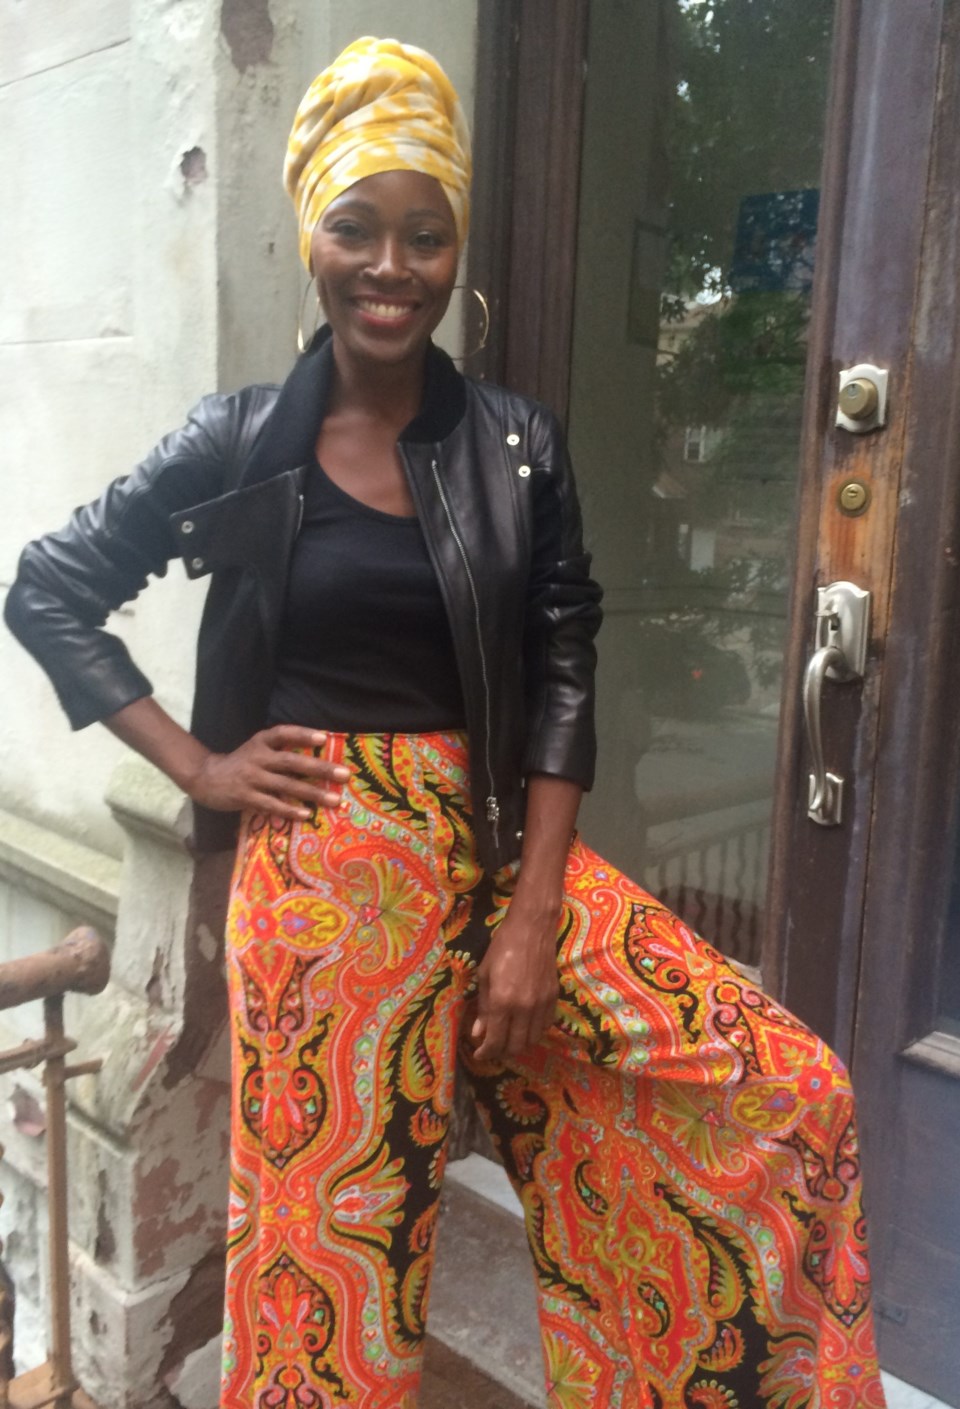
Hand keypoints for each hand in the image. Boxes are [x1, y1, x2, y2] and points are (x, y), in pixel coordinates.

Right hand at [186, 726, 350, 818]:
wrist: (206, 778)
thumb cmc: (241, 764)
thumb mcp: (257, 749)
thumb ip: (280, 751)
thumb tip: (315, 760)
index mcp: (261, 742)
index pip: (283, 733)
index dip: (303, 735)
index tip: (323, 739)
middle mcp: (257, 757)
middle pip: (292, 762)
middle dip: (320, 768)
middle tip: (344, 774)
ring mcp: (251, 778)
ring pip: (286, 786)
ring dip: (312, 793)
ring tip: (334, 800)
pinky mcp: (245, 797)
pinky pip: (271, 804)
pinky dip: (289, 810)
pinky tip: (306, 815)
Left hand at [469, 895, 561, 1061]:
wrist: (532, 928)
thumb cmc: (502, 947)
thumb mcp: (484, 975)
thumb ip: (483, 1007)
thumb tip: (478, 1033)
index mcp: (502, 1001)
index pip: (495, 1040)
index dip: (486, 1052)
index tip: (478, 1054)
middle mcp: (524, 1008)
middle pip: (516, 1045)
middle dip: (501, 1052)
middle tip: (492, 1049)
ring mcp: (542, 1004)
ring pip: (533, 1040)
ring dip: (519, 1045)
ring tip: (508, 1040)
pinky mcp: (554, 998)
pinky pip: (545, 1026)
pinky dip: (534, 1033)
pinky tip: (525, 1028)